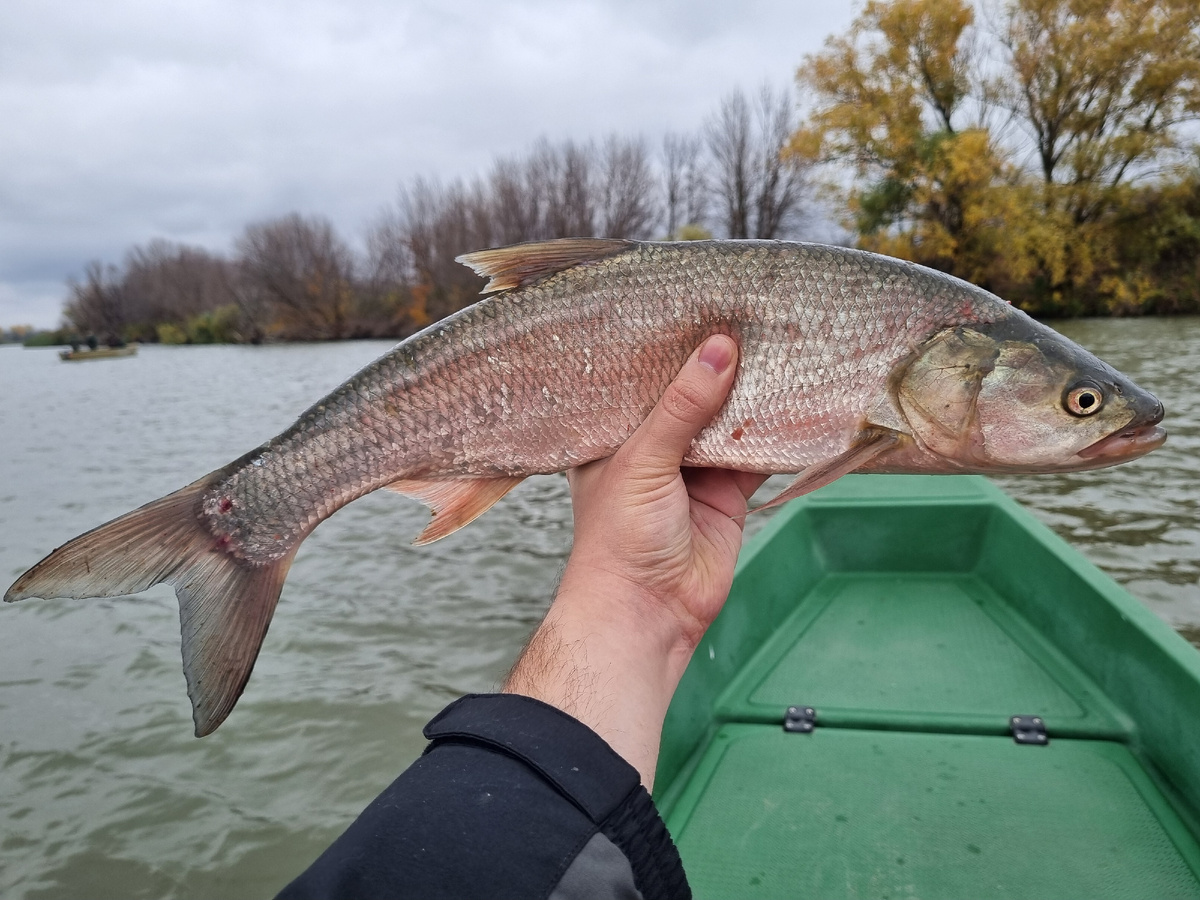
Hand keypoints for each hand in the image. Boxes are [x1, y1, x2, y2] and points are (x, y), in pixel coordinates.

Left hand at [560, 334, 766, 646]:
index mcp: (613, 433)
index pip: (643, 377)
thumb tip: (720, 349)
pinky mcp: (728, 493)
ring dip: (752, 395)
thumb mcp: (644, 459)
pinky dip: (776, 434)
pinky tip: (796, 399)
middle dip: (717, 365)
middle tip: (749, 315)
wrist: (647, 612)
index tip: (698, 303)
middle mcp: (653, 447)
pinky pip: (756, 455)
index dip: (669, 345)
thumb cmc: (620, 538)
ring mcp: (693, 470)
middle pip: (692, 395)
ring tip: (779, 344)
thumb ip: (683, 406)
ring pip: (729, 421)